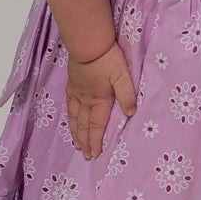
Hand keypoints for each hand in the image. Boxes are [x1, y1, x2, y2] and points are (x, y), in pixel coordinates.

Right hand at [66, 43, 136, 160]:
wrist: (88, 43)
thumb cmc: (107, 59)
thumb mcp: (123, 76)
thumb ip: (127, 95)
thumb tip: (130, 113)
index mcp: (99, 100)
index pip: (97, 126)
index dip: (96, 141)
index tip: (95, 154)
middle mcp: (85, 100)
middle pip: (84, 125)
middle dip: (85, 142)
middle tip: (85, 155)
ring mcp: (77, 92)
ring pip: (75, 118)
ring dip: (76, 133)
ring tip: (76, 144)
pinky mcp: (72, 84)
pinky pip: (69, 106)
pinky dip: (70, 118)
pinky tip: (70, 120)